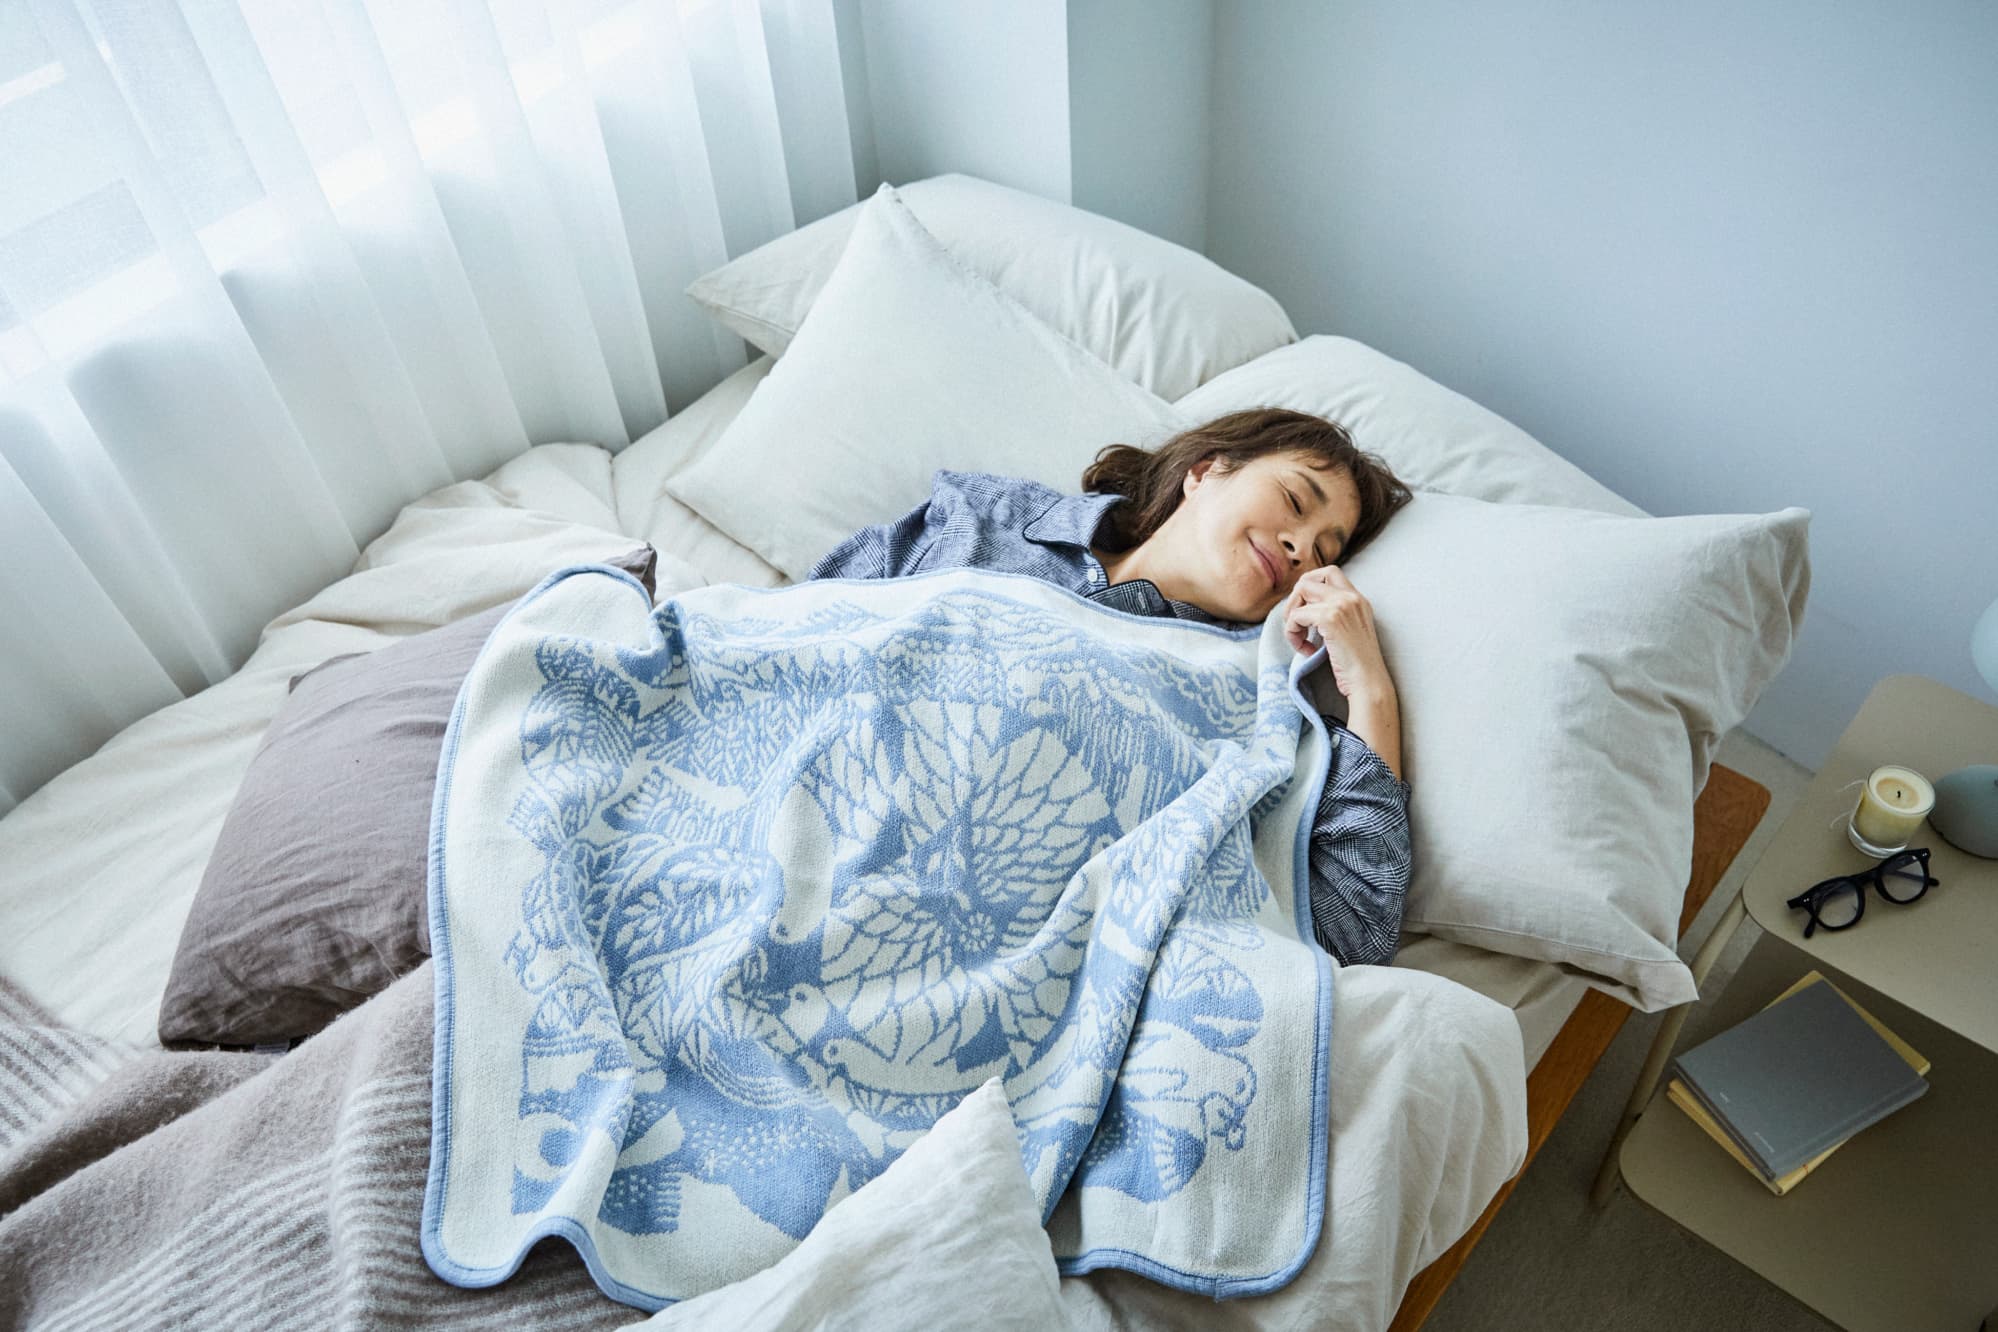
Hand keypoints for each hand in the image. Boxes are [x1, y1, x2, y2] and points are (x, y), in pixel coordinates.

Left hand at [1283, 566, 1393, 701]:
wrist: (1369, 682)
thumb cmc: (1356, 666)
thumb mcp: (1348, 632)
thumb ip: (1334, 615)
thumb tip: (1302, 609)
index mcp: (1358, 599)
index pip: (1329, 572)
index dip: (1309, 587)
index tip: (1306, 612)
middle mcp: (1351, 597)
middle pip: (1309, 578)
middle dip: (1294, 600)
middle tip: (1296, 624)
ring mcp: (1341, 605)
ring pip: (1299, 592)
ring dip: (1291, 618)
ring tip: (1299, 640)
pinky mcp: (1330, 618)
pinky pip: (1295, 616)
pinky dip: (1292, 634)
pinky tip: (1305, 650)